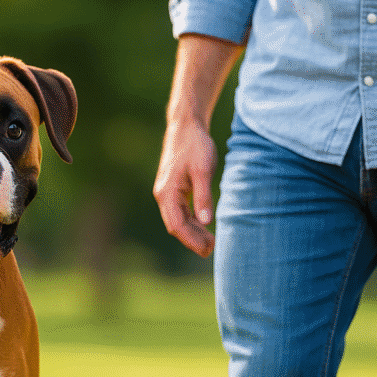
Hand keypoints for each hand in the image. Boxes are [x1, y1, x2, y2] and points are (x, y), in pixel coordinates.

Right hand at [153, 117, 216, 256]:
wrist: (186, 126)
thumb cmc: (195, 145)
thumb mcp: (203, 169)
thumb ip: (204, 196)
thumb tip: (206, 222)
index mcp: (167, 193)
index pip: (176, 225)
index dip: (191, 240)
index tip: (207, 250)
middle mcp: (163, 195)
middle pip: (176, 226)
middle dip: (193, 240)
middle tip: (212, 250)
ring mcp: (168, 193)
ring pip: (179, 220)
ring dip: (193, 232)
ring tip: (211, 243)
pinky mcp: (175, 190)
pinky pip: (182, 211)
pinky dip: (193, 221)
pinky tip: (205, 226)